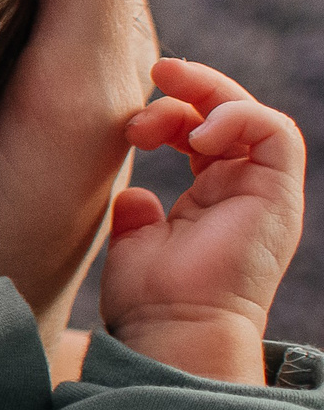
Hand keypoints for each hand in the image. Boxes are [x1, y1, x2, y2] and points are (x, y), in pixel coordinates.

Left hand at [102, 58, 305, 383]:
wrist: (174, 332)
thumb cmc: (151, 302)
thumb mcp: (136, 245)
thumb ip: (138, 214)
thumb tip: (133, 196)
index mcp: (212, 199)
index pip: (202, 133)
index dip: (171, 112)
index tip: (131, 121)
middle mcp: (243, 192)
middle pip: (230, 114)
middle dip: (192, 88)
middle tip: (153, 76)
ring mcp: (264, 193)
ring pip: (254, 114)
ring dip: (210, 95)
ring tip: (160, 118)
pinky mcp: (279, 195)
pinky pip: (276, 131)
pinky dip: (238, 116)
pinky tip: (196, 135)